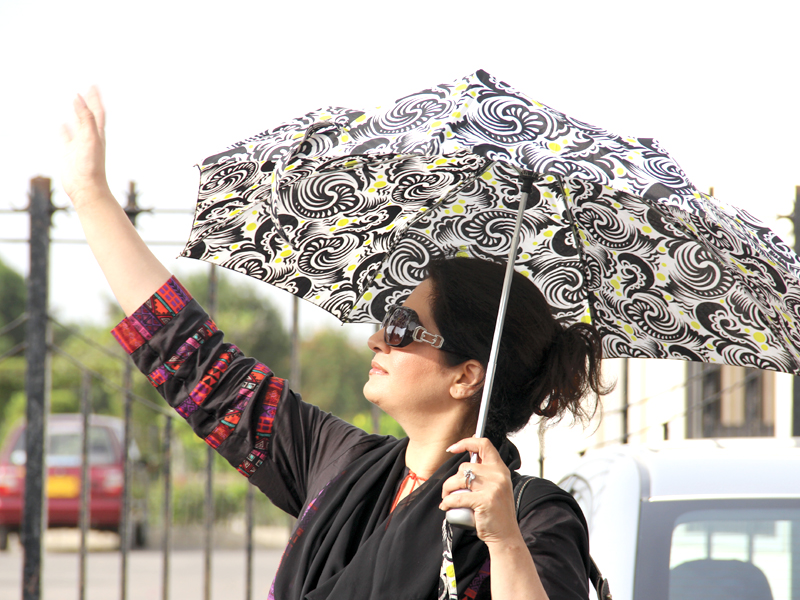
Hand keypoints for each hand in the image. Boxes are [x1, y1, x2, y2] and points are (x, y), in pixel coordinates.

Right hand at [60, 87, 111, 207]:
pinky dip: (63, 128)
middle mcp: (90, 137)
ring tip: (73, 101)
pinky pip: (66, 137)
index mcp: (98, 133)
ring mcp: (79, 144)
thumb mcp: (90, 137)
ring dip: (76, 112)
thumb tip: (79, 97)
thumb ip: (85, 117)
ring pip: (77, 124)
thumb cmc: (92, 165)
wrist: (87, 188)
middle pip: (89, 115)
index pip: (97, 111)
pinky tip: (61, 123)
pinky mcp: (69, 153)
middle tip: (87, 88)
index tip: (94, 84)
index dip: (96, 98)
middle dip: (88, 101)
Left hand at [439, 437, 522, 547]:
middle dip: (452, 479)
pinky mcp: (485, 501)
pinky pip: (457, 497)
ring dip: (447, 490)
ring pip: (458, 480)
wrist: (506, 536)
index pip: (484, 444)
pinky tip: (446, 507)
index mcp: (500, 469)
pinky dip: (447, 502)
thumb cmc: (496, 513)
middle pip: (465, 466)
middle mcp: (498, 475)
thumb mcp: (495, 487)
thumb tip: (467, 457)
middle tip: (449, 491)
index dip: (466, 442)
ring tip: (446, 499)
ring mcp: (493, 487)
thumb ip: (485, 473)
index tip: (453, 448)